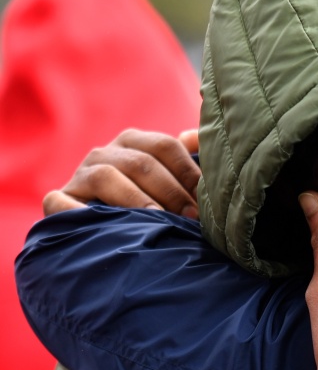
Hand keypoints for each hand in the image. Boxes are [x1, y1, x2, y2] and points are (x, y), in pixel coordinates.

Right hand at [42, 128, 200, 217]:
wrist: (104, 232)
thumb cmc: (149, 201)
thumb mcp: (170, 177)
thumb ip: (189, 158)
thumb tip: (195, 137)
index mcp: (134, 142)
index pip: (165, 146)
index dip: (188, 172)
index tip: (206, 198)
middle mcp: (105, 153)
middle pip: (141, 163)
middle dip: (170, 191)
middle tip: (191, 217)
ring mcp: (80, 175)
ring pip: (106, 177)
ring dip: (135, 200)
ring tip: (158, 219)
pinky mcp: (58, 200)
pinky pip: (61, 202)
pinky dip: (76, 211)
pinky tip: (99, 224)